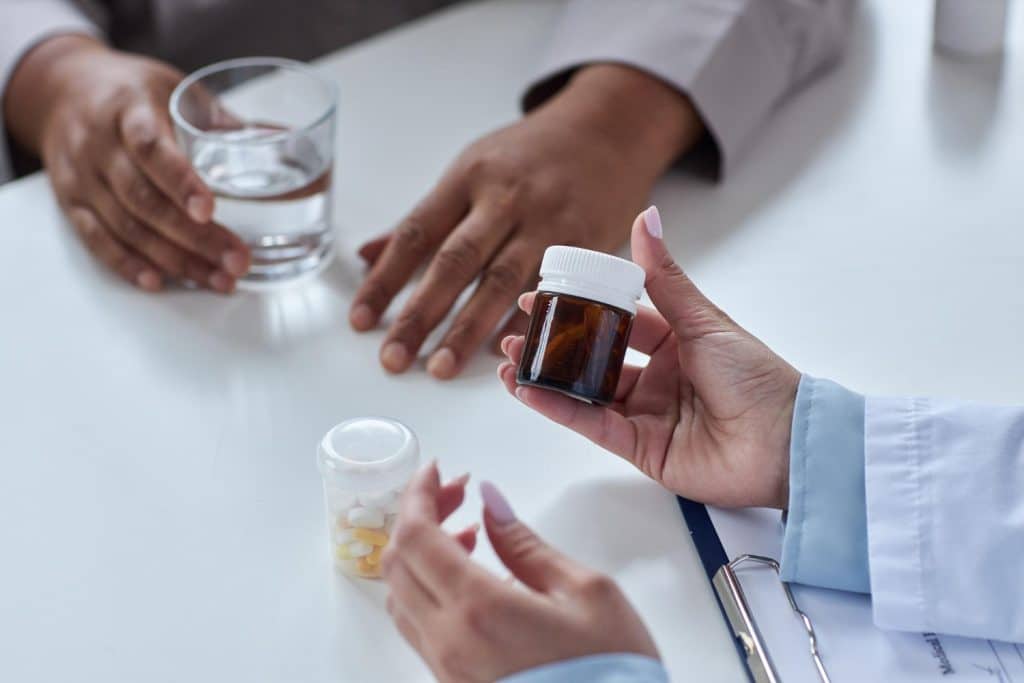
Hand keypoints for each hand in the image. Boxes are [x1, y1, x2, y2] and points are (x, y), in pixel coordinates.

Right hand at [3, 36, 249, 291]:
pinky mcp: (70, 202)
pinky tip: (159, 282)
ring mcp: (82, 176)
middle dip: (194, 237)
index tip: (209, 209)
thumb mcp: (173, 89)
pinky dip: (128, 264)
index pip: (151, 147)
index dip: (180, 181)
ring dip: (174, 259)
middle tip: (236, 261)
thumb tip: (275, 141)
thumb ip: (217, 121)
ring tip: (218, 279)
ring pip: (126, 226)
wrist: (62, 90)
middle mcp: (98, 144)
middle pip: (145, 199)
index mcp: (128, 109)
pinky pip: (96, 239)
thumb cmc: (130, 92)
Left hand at [350, 64, 702, 379]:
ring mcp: (547, 222)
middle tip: (393, 358)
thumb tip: (367, 254)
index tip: (361, 320)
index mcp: (469, 177)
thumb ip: (426, 217)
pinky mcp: (584, 244)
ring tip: (440, 368)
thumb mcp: (473, 168)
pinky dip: (525, 322)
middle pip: (453, 263)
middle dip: (419, 315)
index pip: (416, 233)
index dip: (385, 280)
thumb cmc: (533, 152)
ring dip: (467, 331)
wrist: (609, 129)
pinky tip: (502, 353)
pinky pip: (549, 290)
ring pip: (501, 282)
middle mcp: (505, 198)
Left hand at [383, 463, 657, 682]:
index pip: (415, 536)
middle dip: (419, 517)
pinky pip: (420, 626)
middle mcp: (449, 643)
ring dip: (422, 553)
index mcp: (478, 610)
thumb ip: (526, 543)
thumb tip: (491, 501)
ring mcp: (447, 670)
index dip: (418, 495)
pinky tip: (471, 574)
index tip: (436, 471)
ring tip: (469, 531)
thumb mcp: (586, 592)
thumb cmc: (614, 674)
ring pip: (402, 597)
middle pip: (398, 563)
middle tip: (456, 493)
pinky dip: (430, 587)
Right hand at [498, 207, 799, 508]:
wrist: (785, 443)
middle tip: (513, 330)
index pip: (616, 321)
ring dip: (544, 376)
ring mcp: (646, 414)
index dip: (579, 308)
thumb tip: (645, 216)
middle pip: (592, 358)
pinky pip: (591, 424)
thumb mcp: (702, 319)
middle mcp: (658, 377)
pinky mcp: (640, 448)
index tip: (541, 295)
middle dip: (552, 345)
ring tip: (507, 358)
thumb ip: (663, 276)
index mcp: (676, 342)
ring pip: (584, 392)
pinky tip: (527, 389)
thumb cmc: (756, 377)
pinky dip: (557, 408)